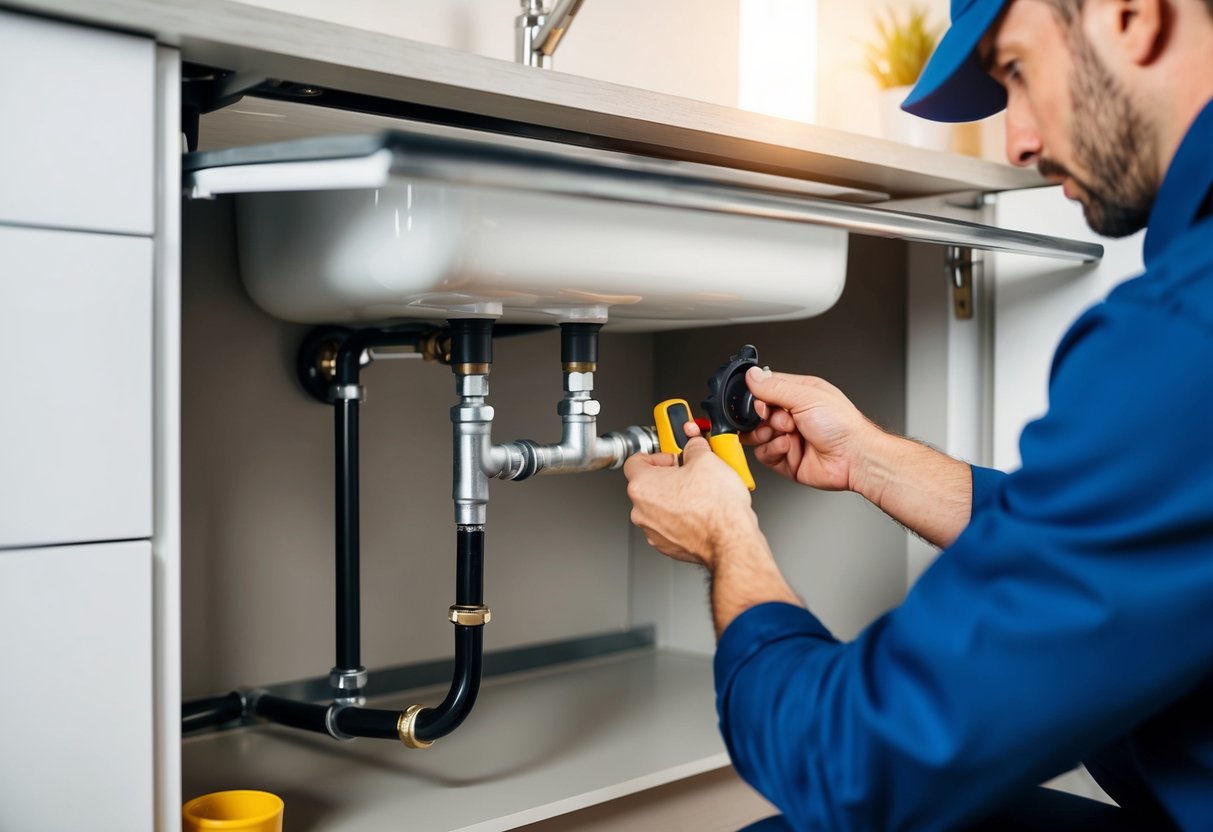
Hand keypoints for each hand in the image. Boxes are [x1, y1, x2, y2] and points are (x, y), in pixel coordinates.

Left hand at [624, 427, 755, 569]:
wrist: (730, 540)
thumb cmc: (716, 508)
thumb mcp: (707, 460)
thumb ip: (694, 448)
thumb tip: (695, 447)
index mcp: (642, 487)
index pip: (635, 461)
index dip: (656, 455)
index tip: (670, 457)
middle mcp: (641, 511)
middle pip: (648, 486)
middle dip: (669, 478)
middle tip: (689, 475)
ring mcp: (653, 531)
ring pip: (658, 507)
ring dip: (675, 499)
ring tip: (698, 495)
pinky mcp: (667, 545)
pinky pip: (669, 525)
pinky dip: (681, 518)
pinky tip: (700, 513)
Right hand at [743, 367, 882, 493]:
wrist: (854, 458)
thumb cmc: (842, 425)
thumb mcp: (806, 397)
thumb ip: (775, 387)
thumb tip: (752, 375)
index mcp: (799, 394)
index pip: (766, 390)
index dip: (758, 397)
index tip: (761, 402)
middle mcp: (793, 416)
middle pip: (758, 414)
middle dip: (763, 418)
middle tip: (780, 420)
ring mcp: (789, 438)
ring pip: (757, 435)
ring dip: (765, 435)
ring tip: (785, 434)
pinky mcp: (786, 459)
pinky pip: (763, 454)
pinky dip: (772, 450)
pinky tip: (788, 447)